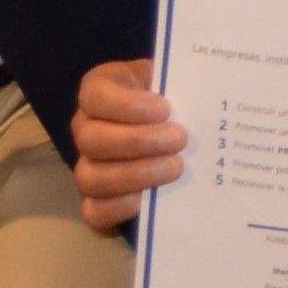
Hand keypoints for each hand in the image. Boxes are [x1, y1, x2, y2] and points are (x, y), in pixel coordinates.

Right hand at [69, 57, 187, 228]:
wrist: (174, 124)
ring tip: (175, 167)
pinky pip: (94, 211)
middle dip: (138, 142)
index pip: (95, 96)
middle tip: (180, 140)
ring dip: (136, 175)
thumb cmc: (171, 94)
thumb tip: (202, 87)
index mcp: (99, 91)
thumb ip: (178, 80)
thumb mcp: (173, 76)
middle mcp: (85, 128)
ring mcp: (87, 165)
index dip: (127, 105)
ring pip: (90, 178)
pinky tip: (151, 198)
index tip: (164, 109)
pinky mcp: (97, 199)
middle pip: (91, 140)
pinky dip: (120, 208)